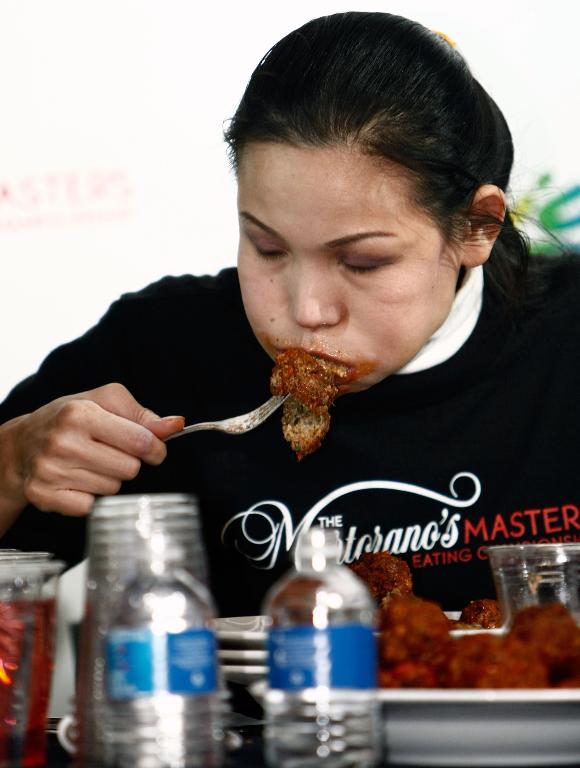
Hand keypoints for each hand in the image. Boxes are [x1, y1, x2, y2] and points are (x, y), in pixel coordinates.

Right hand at [0, 382, 183, 519]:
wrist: (22, 444)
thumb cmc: (70, 419)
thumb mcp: (104, 402)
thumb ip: (143, 415)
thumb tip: (176, 425)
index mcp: (80, 414)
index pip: (141, 441)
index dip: (155, 448)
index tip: (153, 448)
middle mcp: (63, 442)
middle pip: (130, 469)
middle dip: (128, 462)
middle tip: (108, 452)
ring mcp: (51, 471)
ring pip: (113, 489)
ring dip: (109, 479)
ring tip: (89, 463)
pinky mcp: (44, 496)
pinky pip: (91, 507)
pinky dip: (90, 497)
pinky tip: (77, 480)